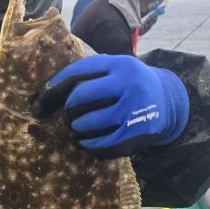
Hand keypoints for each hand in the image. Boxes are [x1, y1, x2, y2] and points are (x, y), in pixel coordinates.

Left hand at [31, 53, 188, 157]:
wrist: (168, 101)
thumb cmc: (128, 85)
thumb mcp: (115, 69)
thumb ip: (89, 74)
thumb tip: (44, 91)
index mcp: (119, 64)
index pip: (78, 71)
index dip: (55, 84)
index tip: (41, 96)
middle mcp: (129, 83)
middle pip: (80, 96)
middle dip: (67, 107)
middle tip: (65, 113)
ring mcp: (134, 109)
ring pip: (89, 122)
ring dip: (77, 126)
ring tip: (77, 126)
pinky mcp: (137, 132)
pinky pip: (102, 143)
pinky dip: (89, 144)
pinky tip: (85, 141)